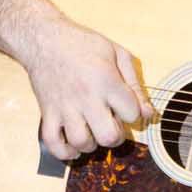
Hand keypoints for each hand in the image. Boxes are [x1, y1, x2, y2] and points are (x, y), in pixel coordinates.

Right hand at [0, 0, 147, 158]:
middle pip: (109, 136)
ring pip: (82, 142)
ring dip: (92, 144)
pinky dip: (65, 152)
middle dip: (116, 136)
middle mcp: (86, 97)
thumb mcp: (117, 53)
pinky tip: (74, 147)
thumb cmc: (82, 44)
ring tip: (92, 132)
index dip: (133, 113)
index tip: (125, 106)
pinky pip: (53, 143)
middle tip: (111, 125)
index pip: (132, 113)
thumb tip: (147, 113)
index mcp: (106, 81)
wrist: (44, 38)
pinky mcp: (47, 113)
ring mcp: (65, 107)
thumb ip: (135, 84)